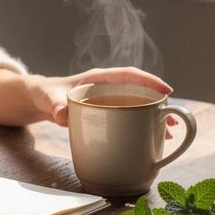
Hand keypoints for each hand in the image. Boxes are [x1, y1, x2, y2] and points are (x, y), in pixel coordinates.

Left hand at [26, 67, 172, 126]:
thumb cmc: (46, 94)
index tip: (166, 91)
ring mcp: (109, 100)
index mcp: (98, 78)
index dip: (149, 81)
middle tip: (174, 119)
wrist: (40, 101)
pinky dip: (142, 126)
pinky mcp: (107, 113)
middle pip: (139, 91)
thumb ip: (54, 105)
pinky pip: (129, 116)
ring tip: (170, 132)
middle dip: (159, 103)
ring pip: (137, 105)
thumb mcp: (47, 98)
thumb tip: (61, 115)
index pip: (128, 75)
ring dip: (154, 116)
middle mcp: (108, 87)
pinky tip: (152, 139)